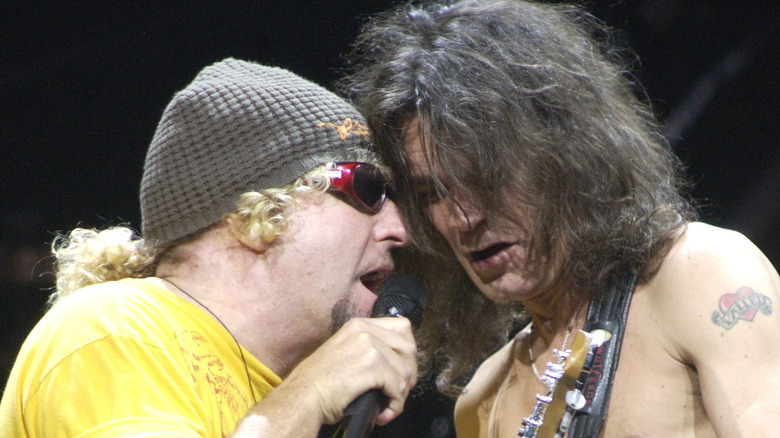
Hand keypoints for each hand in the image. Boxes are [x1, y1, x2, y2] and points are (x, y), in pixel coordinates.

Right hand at [289, 316, 417, 425]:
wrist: (302, 397)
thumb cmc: (318, 383)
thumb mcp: (344, 352)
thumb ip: (368, 348)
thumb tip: (396, 362)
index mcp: (359, 325)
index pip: (402, 328)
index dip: (406, 353)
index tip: (399, 371)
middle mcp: (365, 330)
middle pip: (409, 349)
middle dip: (407, 375)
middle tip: (396, 393)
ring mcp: (369, 345)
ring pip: (406, 370)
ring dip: (400, 394)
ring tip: (387, 406)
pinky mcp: (372, 365)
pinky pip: (398, 387)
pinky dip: (395, 405)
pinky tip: (382, 413)